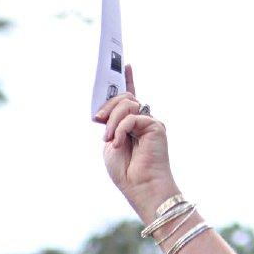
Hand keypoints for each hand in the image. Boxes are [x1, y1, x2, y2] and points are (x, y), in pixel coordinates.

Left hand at [92, 65, 179, 221]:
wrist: (141, 187)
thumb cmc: (125, 171)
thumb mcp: (111, 144)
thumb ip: (111, 124)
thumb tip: (106, 112)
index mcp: (130, 124)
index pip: (130, 98)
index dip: (128, 80)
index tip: (125, 66)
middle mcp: (142, 120)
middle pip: (124, 98)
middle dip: (108, 106)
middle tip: (98, 120)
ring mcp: (149, 122)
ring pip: (127, 104)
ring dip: (112, 121)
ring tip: (111, 140)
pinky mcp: (155, 126)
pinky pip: (132, 117)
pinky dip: (121, 129)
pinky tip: (120, 142)